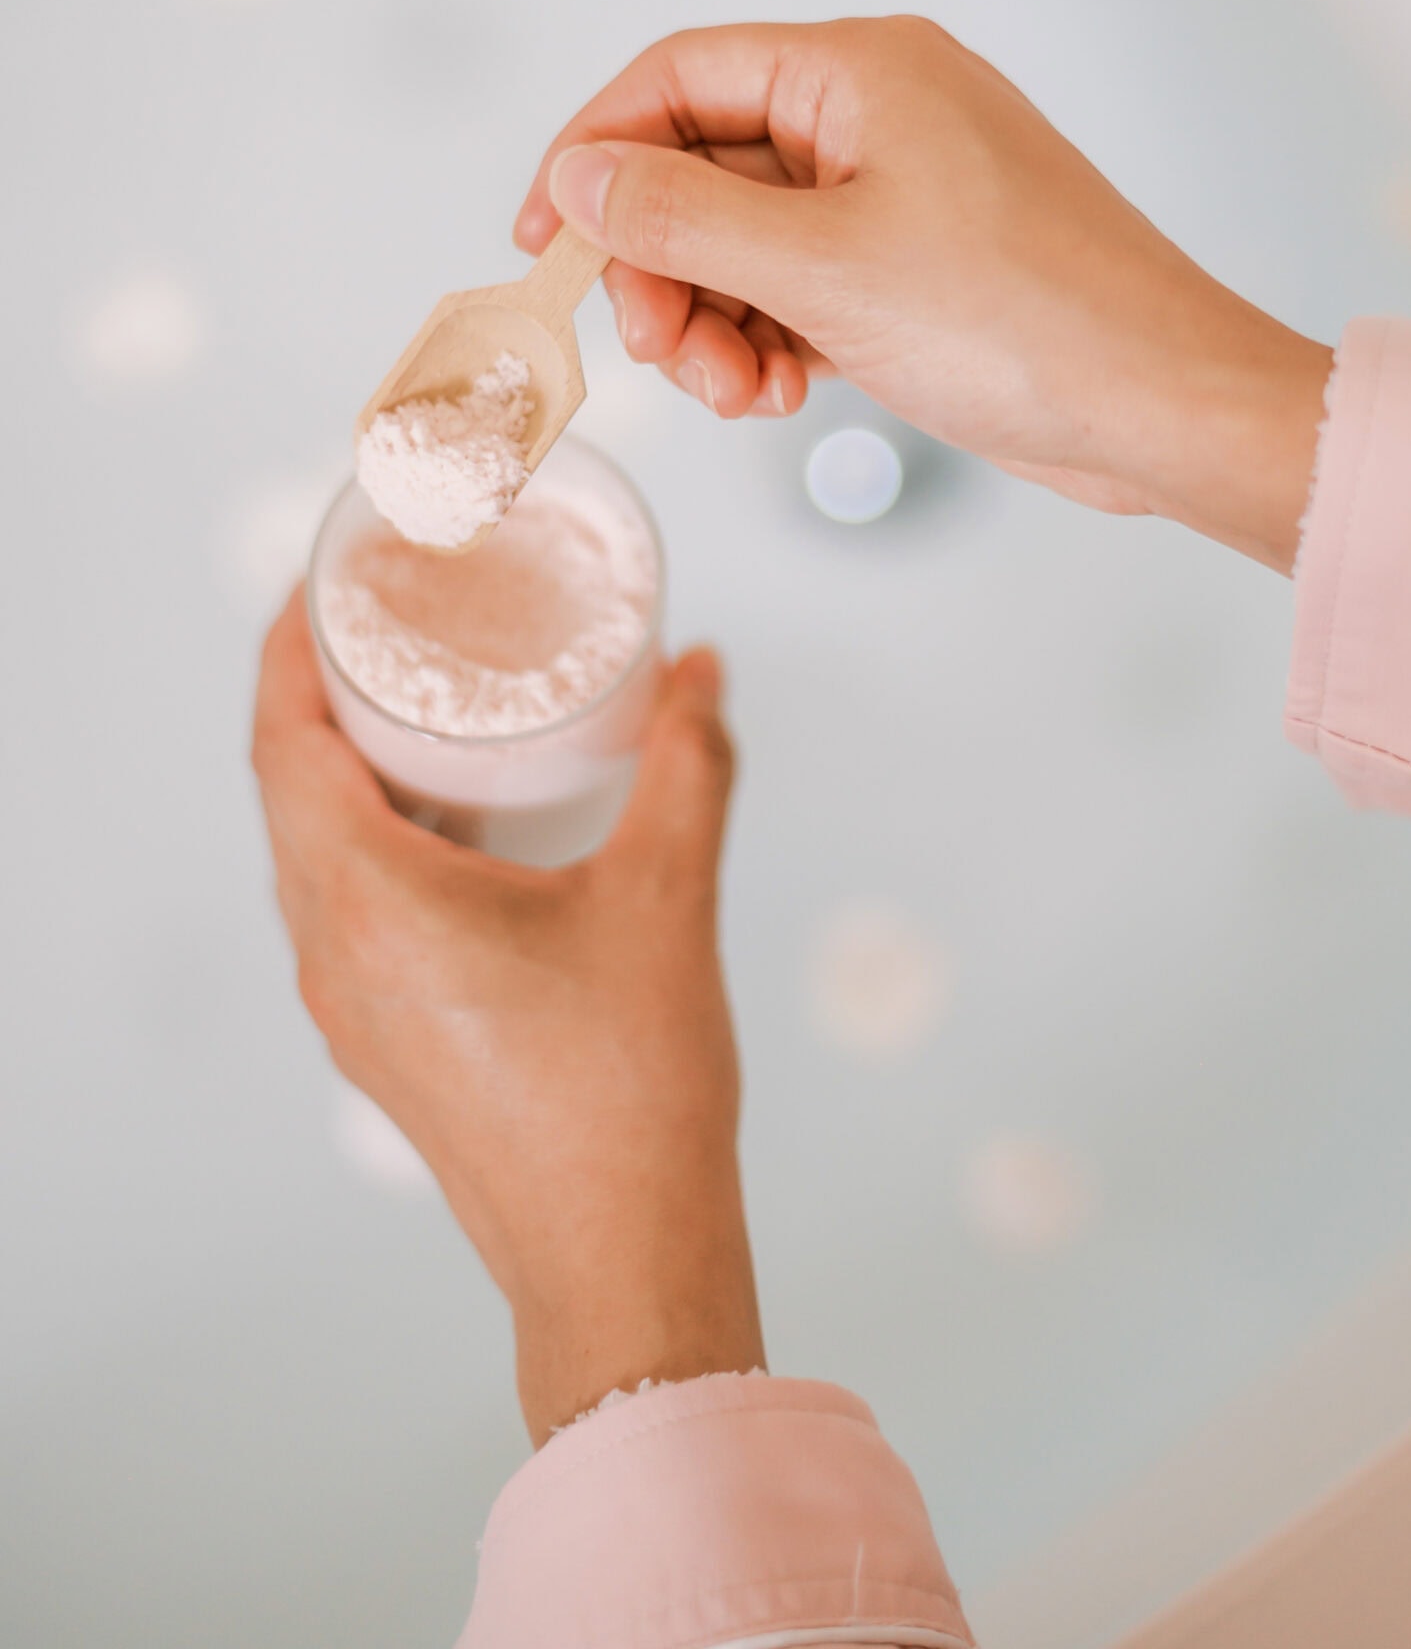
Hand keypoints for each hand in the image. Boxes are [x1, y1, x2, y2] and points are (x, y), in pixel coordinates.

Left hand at [251, 596, 763, 1444]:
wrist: (620, 1253)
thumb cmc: (629, 1084)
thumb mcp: (667, 893)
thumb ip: (690, 762)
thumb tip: (700, 669)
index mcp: (370, 899)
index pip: (282, 744)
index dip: (284, 652)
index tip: (317, 586)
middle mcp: (335, 953)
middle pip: (287, 793)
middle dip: (318, 698)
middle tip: (375, 625)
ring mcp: (354, 1009)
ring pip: (316, 857)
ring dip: (349, 774)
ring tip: (417, 709)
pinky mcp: (389, 1044)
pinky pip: (352, 911)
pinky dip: (380, 843)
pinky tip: (458, 826)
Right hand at [514, 16, 1329, 569]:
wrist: (1163, 406)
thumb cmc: (1020, 320)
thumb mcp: (822, 267)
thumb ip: (683, 216)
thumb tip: (578, 176)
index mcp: (860, 70)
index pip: (677, 78)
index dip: (594, 154)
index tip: (542, 245)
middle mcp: (877, 113)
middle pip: (702, 167)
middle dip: (665, 268)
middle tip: (663, 358)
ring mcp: (899, 192)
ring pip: (745, 240)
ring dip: (715, 320)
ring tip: (741, 396)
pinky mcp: (916, 266)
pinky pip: (799, 286)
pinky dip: (771, 338)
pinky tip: (783, 394)